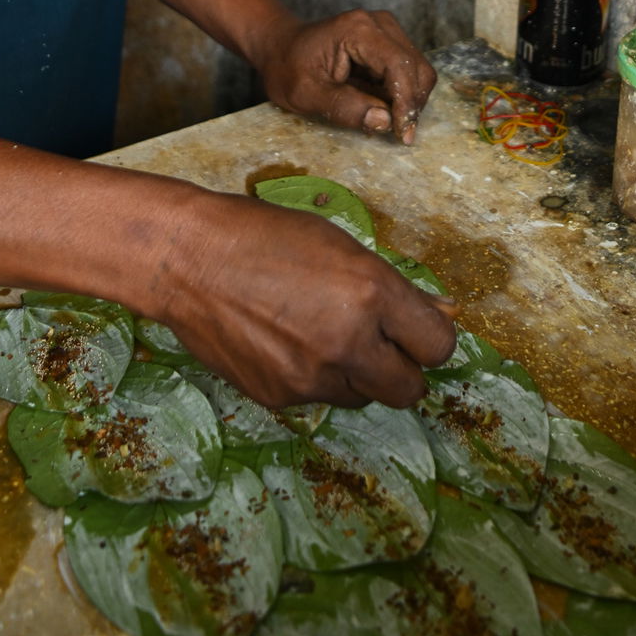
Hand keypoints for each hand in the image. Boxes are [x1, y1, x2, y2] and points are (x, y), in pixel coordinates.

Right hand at [152, 184, 457, 407]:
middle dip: (401, 369)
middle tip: (378, 344)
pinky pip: (317, 398)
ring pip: (363, 397)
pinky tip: (284, 341)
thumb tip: (446, 313)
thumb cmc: (265, 237)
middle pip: (410, 389)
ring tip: (317, 332)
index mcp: (371, 293)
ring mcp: (311, 377)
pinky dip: (313, 377)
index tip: (414, 331)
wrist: (188, 259)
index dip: (430, 338)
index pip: (439, 347)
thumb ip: (396, 288)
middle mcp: (348, 342)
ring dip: (355, 374)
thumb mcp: (340, 247)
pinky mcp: (279, 398)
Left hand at [256, 8, 437, 145]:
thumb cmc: (288, 68)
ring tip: (386, 121)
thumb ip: (344, 107)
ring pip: (418, 71)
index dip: (406, 101)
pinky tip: (382, 106)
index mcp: (357, 30)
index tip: (403, 134)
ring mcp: (387, 30)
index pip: (398, 65)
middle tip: (398, 134)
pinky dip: (403, 94)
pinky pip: (409, 71)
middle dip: (412, 104)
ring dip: (410, 101)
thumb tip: (384, 121)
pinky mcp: (389, 42)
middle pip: (416, 68)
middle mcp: (379, 24)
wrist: (281, 47)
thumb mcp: (306, 94)